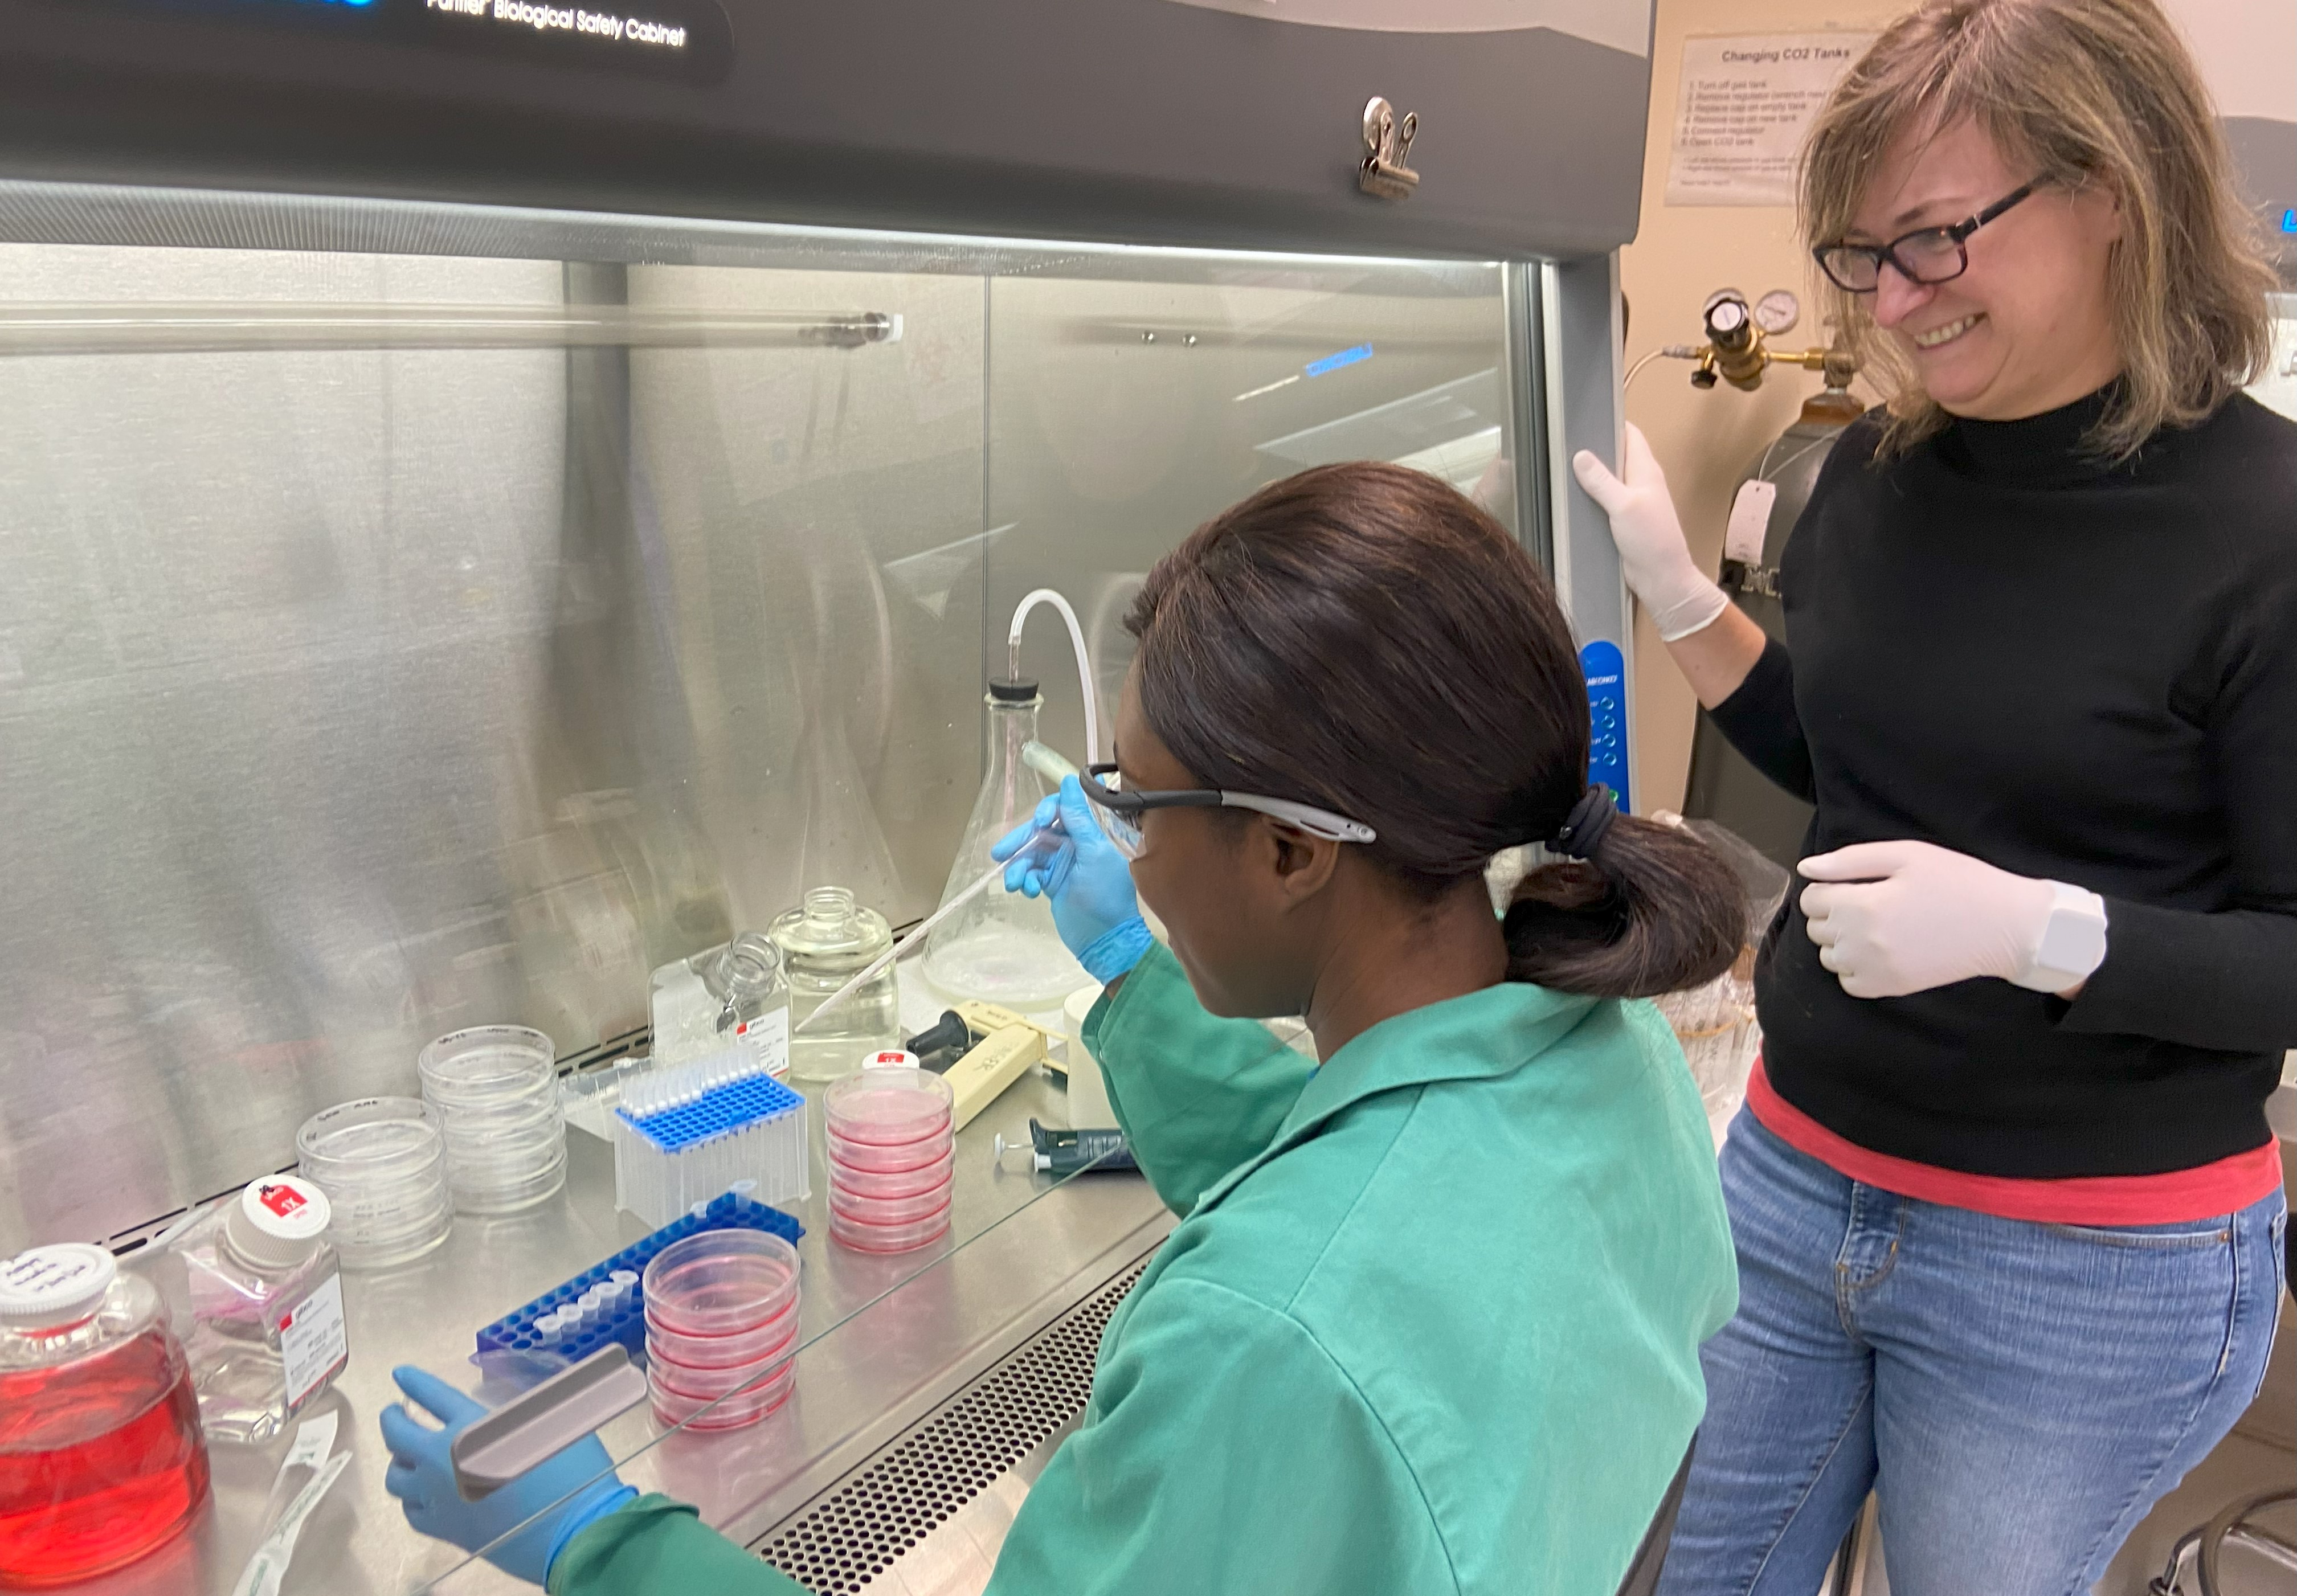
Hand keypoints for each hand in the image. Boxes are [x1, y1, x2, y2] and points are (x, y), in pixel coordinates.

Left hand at [381, 1365, 637, 1586]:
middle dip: (393, 1420)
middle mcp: (442, 1461)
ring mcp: (437, 1498)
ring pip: (397, 1477)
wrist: (570, 1532)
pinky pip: (411, 1511)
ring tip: (408, 1456)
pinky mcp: (443, 1529)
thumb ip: (522, 1410)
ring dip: (399, 1461)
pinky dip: (412, 1497)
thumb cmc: (569, 1472)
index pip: (431, 1396)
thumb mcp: (551, 1423)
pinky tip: (422, 1495)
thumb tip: (511, 1403)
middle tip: (396, 1413)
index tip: (400, 1374)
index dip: (414, 1382)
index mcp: (471, 1427)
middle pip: (399, 1436)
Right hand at [991, 776, 1149, 980]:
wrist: (1104, 941)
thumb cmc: (1104, 896)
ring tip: (1014, 883)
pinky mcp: (1052, 883)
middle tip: (1000, 853)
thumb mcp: (1092, 853)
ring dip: (1019, 867)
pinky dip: (1025, 880)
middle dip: (1020, 842)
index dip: (1046, 811)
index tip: (1037, 821)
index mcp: (1090, 834)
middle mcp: (1076, 845)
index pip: (1063, 810)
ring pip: (1031, 855)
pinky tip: (1029, 891)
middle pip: (1041, 832)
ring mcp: (1062, 864)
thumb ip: (1078, 819)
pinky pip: (1031, 873)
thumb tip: (1070, 780)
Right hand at [1571, 423, 1729, 641]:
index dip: (1612, 423)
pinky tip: (1576, 499)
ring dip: (1593, 475)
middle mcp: (1641, 482)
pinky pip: (1606, 500)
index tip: (1589, 416)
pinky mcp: (1625, 520)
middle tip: (1569, 442)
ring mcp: (1634, 501)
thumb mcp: (1623, 506)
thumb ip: (1601, 480)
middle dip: (1596, 448)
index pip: (1630, 435)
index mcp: (1646, 470)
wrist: (1662, 578)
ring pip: (1610, 479)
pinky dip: (1593, 496)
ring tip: (1566, 468)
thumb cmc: (1653, 541)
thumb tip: (1581, 456)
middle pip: (1617, 455)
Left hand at [1798, 841, 2106, 998]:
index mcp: (1863, 905)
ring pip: (1828, 957)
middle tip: (1869, 902)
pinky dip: (1855, 968)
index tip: (1853, 884)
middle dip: (1833, 912)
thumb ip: (1849, 861)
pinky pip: (1848, 982)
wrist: (2004, 925)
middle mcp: (1861, 942)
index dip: (1827, 887)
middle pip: (1816, 928)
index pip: (1810, 899)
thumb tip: (1807, 868)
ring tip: (1876, 926)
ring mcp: (1875, 970)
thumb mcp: (1905, 855)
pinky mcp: (1890, 988)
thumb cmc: (1958, 881)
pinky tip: (1879, 950)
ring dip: (1842, 941)